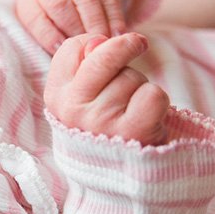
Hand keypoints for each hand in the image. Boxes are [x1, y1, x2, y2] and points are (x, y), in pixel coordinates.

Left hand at [15, 0, 128, 53]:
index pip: (35, 17)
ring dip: (97, 23)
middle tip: (88, 49)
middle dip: (76, 29)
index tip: (63, 51)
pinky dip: (114, 16)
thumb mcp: (46, 34)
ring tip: (104, 43)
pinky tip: (117, 33)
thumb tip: (68, 61)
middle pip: (60, 4)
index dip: (49, 36)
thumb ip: (52, 44)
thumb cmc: (57, 27)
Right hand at [45, 32, 169, 144]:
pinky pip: (153, 94)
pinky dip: (158, 101)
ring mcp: (102, 122)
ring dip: (138, 85)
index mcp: (56, 96)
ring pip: (132, 77)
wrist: (117, 173)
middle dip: (126, 46)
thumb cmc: (102, 122)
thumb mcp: (82, 94)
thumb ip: (85, 62)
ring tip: (130, 108)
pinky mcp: (133, 131)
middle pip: (104, 56)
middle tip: (138, 43)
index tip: (103, 52)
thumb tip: (98, 40)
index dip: (94, 43)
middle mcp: (74, 110)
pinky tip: (147, 116)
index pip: (72, 48)